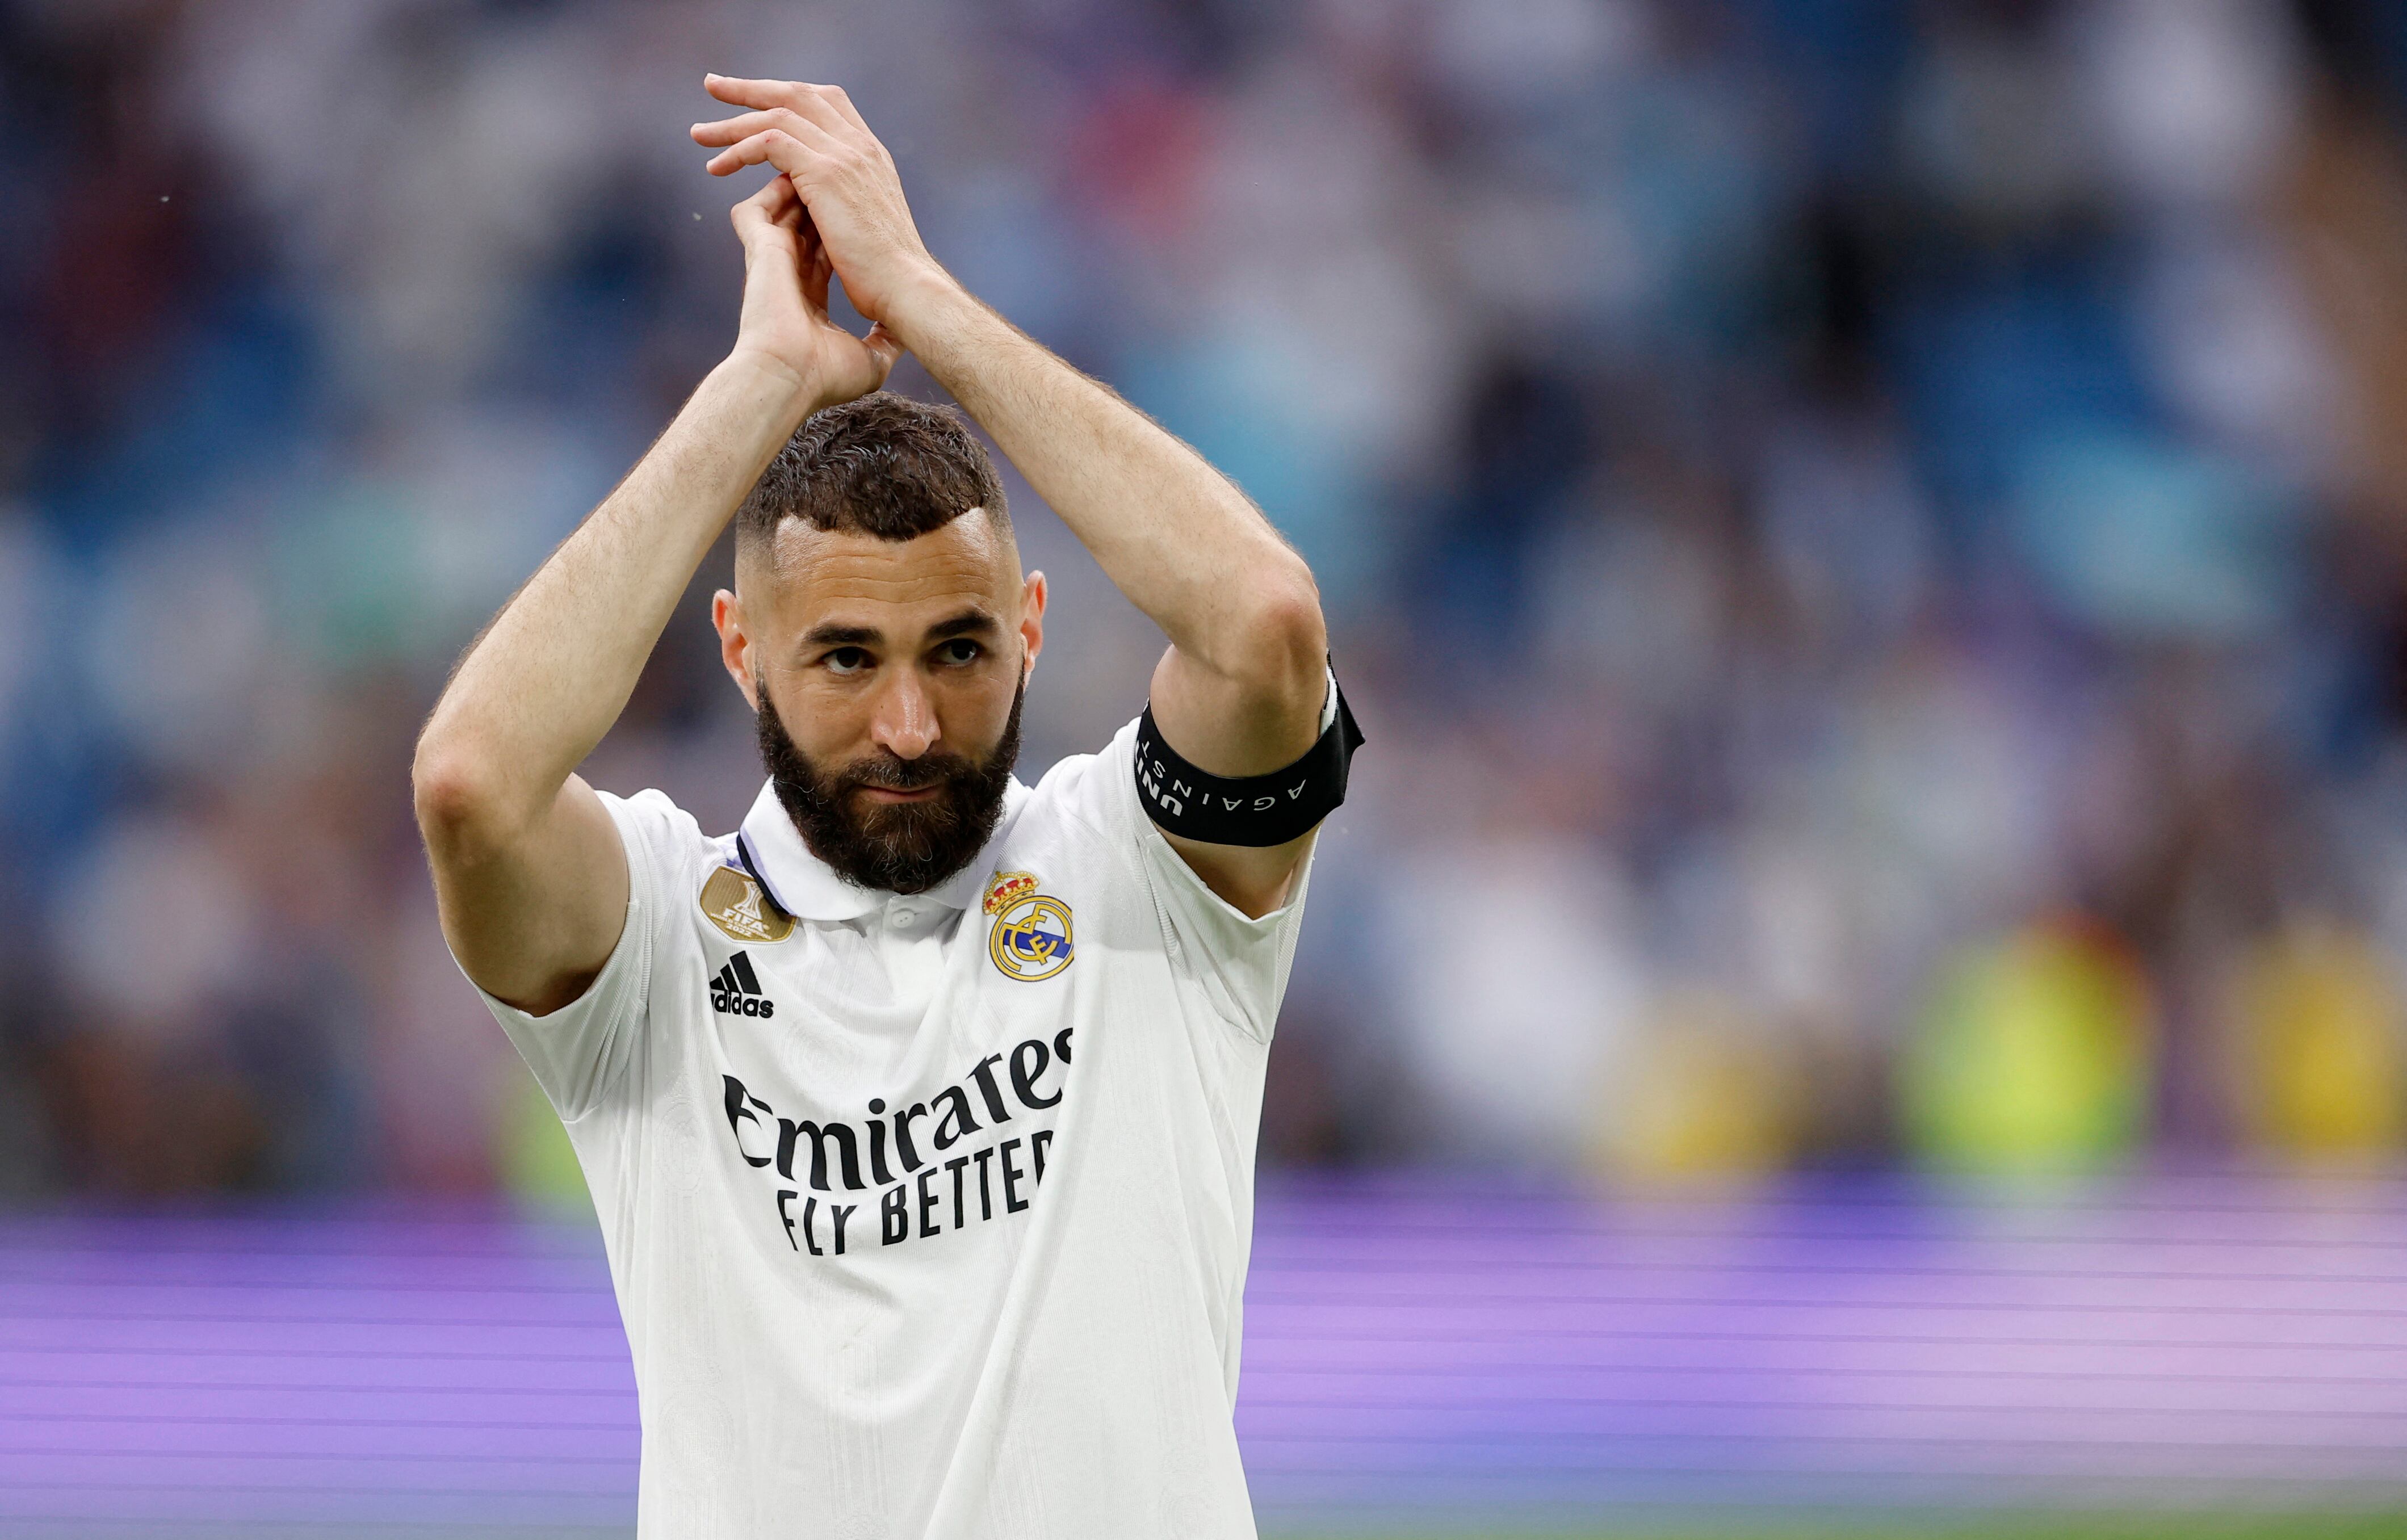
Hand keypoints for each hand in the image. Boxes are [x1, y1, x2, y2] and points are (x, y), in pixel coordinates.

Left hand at [693, 76, 947, 333]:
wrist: (906, 288)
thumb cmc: (888, 275)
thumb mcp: (869, 226)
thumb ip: (847, 203)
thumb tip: (822, 209)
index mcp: (870, 154)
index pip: (825, 102)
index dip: (787, 95)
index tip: (756, 100)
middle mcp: (859, 145)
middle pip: (797, 94)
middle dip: (751, 88)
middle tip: (713, 86)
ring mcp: (844, 154)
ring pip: (778, 114)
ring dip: (734, 121)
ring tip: (700, 135)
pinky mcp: (825, 172)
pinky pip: (771, 141)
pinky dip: (741, 149)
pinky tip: (719, 166)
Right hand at [727, 172, 898, 409]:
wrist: (792, 375)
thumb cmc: (824, 376)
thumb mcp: (871, 361)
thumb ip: (886, 343)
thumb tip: (906, 335)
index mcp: (812, 295)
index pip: (826, 251)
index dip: (840, 231)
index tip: (863, 220)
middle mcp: (790, 273)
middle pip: (803, 222)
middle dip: (820, 199)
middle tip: (844, 182)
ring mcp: (771, 260)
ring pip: (780, 209)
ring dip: (799, 188)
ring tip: (823, 171)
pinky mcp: (758, 248)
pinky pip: (755, 207)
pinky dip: (772, 191)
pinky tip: (797, 179)